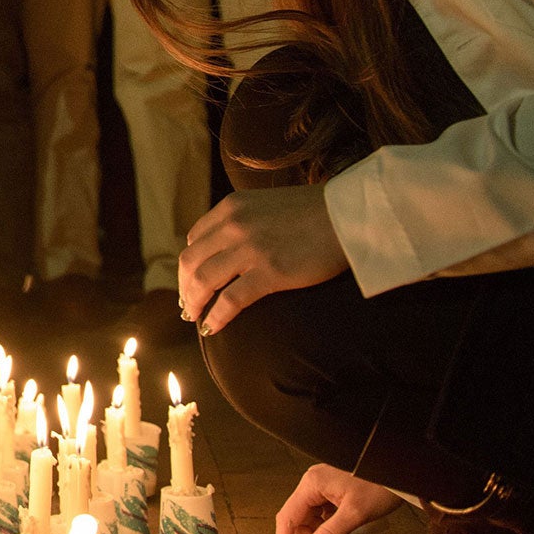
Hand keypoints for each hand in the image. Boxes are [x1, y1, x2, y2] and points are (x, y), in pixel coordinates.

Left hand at [177, 182, 348, 334]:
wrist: (349, 214)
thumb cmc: (316, 211)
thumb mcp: (266, 205)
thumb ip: (244, 221)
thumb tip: (229, 246)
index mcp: (231, 207)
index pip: (195, 238)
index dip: (190, 262)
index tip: (190, 278)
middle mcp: (233, 225)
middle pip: (192, 261)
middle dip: (185, 286)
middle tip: (186, 303)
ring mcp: (250, 249)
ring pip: (204, 280)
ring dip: (193, 302)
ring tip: (193, 317)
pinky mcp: (270, 272)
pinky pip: (231, 299)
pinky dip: (216, 316)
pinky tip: (211, 328)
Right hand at [275, 463, 403, 533]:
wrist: (402, 471)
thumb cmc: (381, 484)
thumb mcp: (356, 513)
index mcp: (312, 484)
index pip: (288, 517)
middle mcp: (314, 484)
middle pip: (301, 520)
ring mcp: (325, 488)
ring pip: (315, 520)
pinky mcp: (337, 493)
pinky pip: (327, 516)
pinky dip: (334, 530)